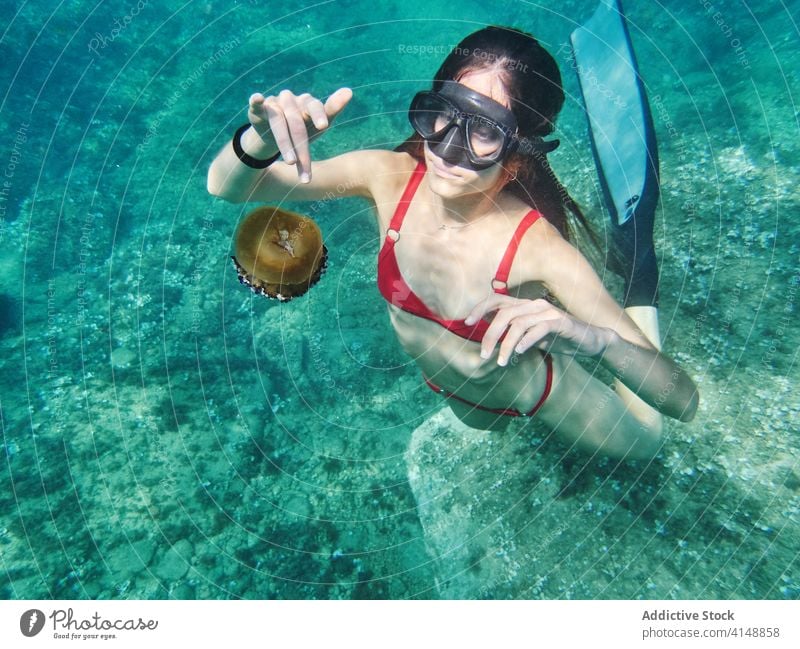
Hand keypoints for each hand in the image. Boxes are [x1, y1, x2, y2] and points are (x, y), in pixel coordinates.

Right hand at [247, 87, 352, 181]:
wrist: (274, 135)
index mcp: (307, 102)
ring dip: (285, 144)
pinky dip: (256, 101)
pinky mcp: (258, 109)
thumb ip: (331, 111)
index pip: (315, 107)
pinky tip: (257, 98)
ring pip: (279, 123)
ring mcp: (274, 103)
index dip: (318, 116)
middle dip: (302, 150)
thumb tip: (349, 90)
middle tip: (305, 170)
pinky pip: (256, 104)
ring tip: (291, 163)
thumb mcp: (317, 126)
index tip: (323, 126)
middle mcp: (290, 99)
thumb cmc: (302, 129)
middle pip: (297, 124)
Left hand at [464, 296, 613, 365]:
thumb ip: (514, 336)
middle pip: (504, 314)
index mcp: (525, 306)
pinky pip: (539, 329)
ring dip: (506, 344)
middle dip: (490, 334)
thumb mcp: (532, 338)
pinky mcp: (561, 322)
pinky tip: (519, 353)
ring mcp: (548, 312)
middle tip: (484, 354)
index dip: (480, 308)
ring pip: (518, 324)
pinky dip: (526, 341)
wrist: (592, 341)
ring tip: (500, 361)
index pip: (497, 300)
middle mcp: (534, 305)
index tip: (466, 323)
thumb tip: (492, 343)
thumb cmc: (560, 340)